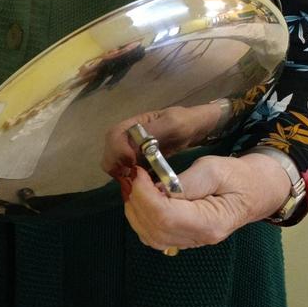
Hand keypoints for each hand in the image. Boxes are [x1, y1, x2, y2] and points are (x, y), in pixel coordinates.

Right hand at [101, 103, 226, 179]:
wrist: (197, 127)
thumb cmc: (186, 122)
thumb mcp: (173, 123)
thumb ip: (154, 131)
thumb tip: (134, 142)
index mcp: (134, 124)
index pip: (114, 135)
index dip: (117, 149)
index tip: (131, 161)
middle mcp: (129, 136)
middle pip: (110, 150)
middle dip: (116, 164)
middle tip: (131, 176)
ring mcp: (133, 148)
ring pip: (115, 161)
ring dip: (121, 172)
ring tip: (136, 181)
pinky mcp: (140, 160)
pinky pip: (127, 169)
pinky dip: (129, 177)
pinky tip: (141, 184)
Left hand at [120, 152, 291, 251]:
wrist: (256, 190)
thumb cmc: (238, 176)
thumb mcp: (214, 169)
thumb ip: (185, 182)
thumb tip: (157, 188)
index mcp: (210, 222)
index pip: (165, 216)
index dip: (144, 195)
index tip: (139, 173)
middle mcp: (199, 238)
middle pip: (154, 230)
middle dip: (137, 202)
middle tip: (135, 177)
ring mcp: (192, 242)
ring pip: (151, 237)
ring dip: (136, 211)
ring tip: (137, 186)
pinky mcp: (184, 238)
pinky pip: (155, 237)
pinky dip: (142, 219)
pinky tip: (143, 199)